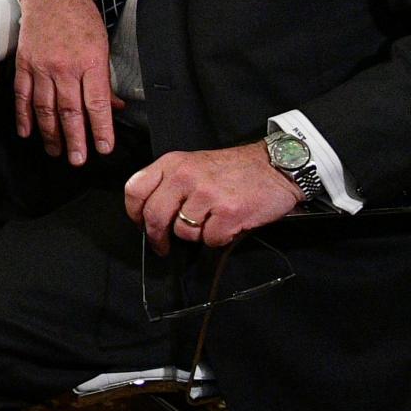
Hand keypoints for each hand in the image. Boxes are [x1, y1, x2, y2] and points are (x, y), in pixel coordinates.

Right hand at [12, 0, 119, 164]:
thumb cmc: (80, 17)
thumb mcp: (103, 44)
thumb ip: (105, 79)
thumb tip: (113, 107)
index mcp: (90, 61)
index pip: (97, 103)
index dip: (101, 129)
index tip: (104, 148)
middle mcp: (65, 67)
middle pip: (70, 111)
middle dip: (75, 140)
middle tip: (77, 160)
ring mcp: (42, 66)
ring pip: (46, 108)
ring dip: (51, 134)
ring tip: (56, 151)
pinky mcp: (24, 64)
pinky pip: (23, 96)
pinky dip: (24, 116)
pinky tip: (27, 132)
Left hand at [125, 141, 304, 252]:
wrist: (276, 166)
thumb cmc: (234, 169)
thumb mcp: (193, 164)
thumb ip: (169, 183)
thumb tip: (149, 215)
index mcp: (172, 163)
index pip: (135, 190)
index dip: (134, 214)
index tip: (141, 225)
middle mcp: (185, 176)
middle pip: (154, 217)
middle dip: (156, 238)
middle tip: (162, 246)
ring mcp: (207, 194)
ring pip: (183, 231)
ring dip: (196, 234)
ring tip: (211, 221)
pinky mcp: (228, 212)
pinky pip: (210, 239)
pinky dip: (219, 238)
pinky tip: (228, 224)